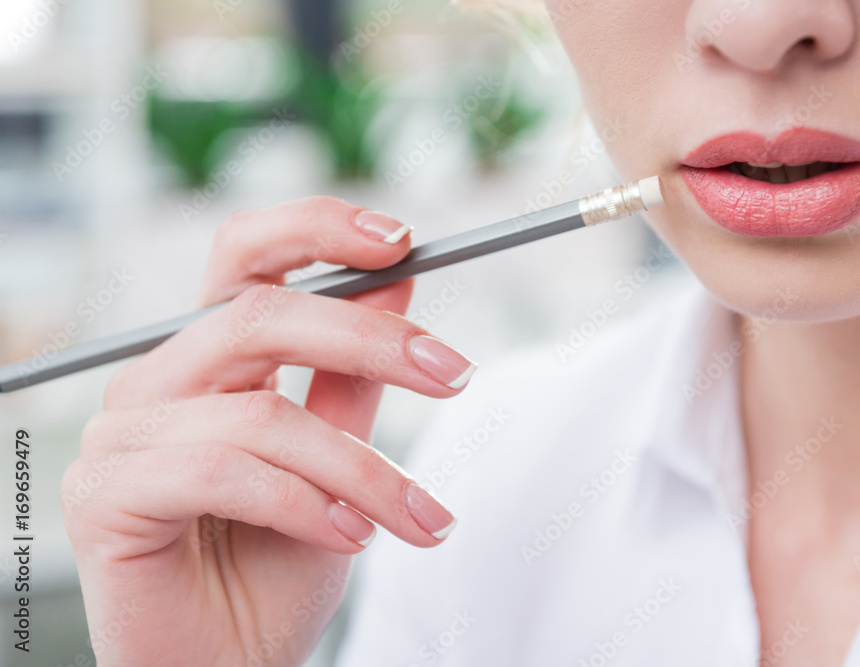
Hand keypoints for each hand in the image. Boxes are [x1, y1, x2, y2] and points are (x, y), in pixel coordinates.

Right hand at [61, 197, 474, 665]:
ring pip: (262, 413)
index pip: (248, 257)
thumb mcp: (339, 462)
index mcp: (212, 361)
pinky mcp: (105, 494)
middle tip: (454, 373)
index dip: (317, 229)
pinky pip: (223, 471)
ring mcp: (123, 434)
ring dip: (362, 470)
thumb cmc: (278, 569)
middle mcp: (160, 382)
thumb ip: (353, 376)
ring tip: (417, 517)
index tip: (407, 241)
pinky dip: (306, 504)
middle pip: (259, 314)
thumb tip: (400, 282)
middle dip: (370, 340)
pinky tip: (349, 538)